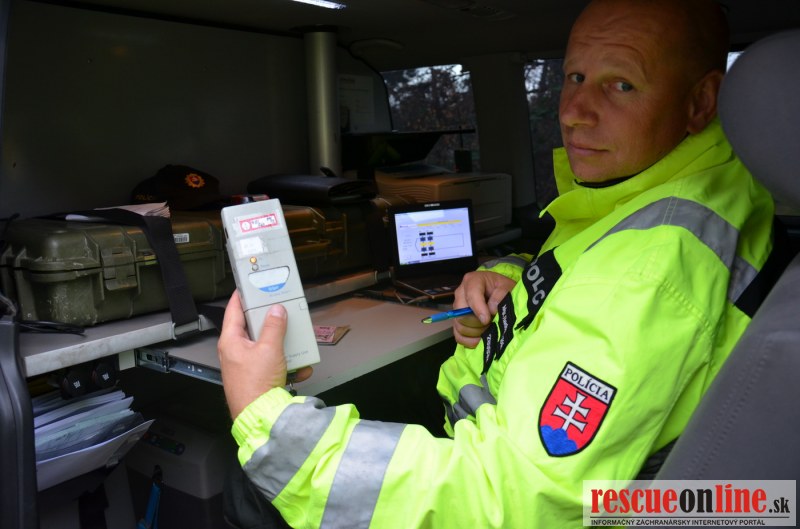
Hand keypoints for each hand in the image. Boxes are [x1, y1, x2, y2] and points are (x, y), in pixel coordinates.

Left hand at [217, 291, 312, 417]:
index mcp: (231, 341)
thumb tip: (276, 311)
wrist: (261, 417)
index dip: (241, 296)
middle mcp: (235, 352)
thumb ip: (274, 327)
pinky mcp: (257, 378)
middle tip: (281, 311)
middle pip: (253, 328)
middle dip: (270, 322)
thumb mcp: (269, 349)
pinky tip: (299, 369)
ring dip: (282, 345)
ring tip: (294, 344)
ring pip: (265, 347)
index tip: (248, 286)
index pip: (233, 311)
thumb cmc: (256, 385)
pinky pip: (273, 365)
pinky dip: (287, 365)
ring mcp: (246, 366)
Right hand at [452, 270, 516, 347]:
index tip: (487, 319)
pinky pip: (458, 336)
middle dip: (478, 323)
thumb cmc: (503, 289)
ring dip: (476, 332)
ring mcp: (457, 309)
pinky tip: (482, 340)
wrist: (500, 294)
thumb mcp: (508, 287)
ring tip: (489, 330)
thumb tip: (491, 309)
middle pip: (461, 313)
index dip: (478, 309)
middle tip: (491, 324)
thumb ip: (502, 294)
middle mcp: (461, 293)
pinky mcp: (458, 321)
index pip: (471, 295)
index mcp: (472, 281)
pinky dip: (470, 341)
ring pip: (460, 326)